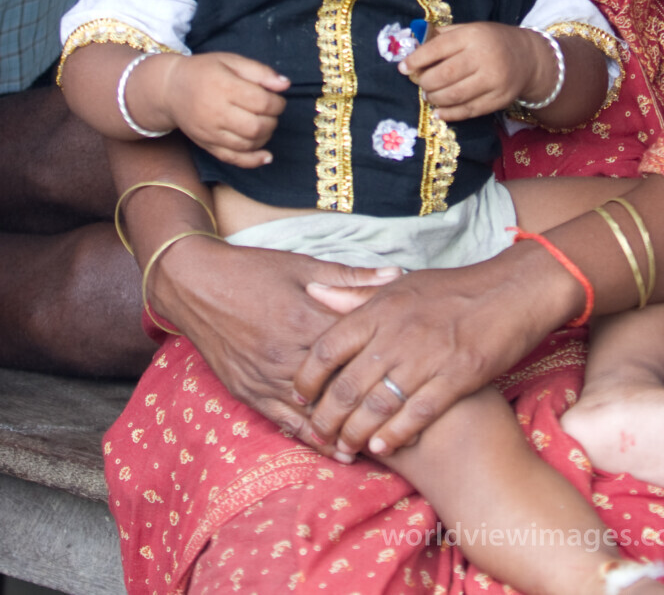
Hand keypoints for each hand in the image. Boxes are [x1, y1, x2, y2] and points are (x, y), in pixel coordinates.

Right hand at [133, 51, 288, 166]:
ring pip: (248, 144)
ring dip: (265, 136)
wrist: (170, 89)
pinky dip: (253, 160)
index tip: (277, 98)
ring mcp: (210, 132)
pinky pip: (233, 159)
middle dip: (273, 120)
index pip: (262, 102)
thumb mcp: (231, 61)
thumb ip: (260, 72)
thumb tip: (285, 85)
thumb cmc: (204, 71)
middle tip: (271, 111)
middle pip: (257, 126)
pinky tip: (266, 156)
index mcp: (224, 87)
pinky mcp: (207, 145)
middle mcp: (216, 113)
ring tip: (263, 123)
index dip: (278, 102)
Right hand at [151, 232, 399, 438]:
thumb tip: (398, 276)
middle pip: (335, 388)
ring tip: (376, 445)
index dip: (383, 365)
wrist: (196, 284)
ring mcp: (263, 377)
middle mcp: (284, 354)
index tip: (414, 379)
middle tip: (405, 425)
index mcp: (303, 319)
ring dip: (342, 432)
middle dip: (367, 406)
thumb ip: (352, 277)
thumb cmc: (253, 270)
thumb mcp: (304, 266)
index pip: (353, 350)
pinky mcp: (246, 391)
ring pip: (311, 414)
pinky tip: (333, 451)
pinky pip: (282, 422)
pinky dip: (310, 438)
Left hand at [291, 239, 580, 458]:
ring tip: (346, 449)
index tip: (299, 397)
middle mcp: (399, 331)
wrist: (513, 290)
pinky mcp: (458, 374)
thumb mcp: (402, 285)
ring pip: (378, 404)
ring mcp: (429, 354)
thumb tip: (311, 294)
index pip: (327, 347)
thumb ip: (355, 294)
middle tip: (319, 436)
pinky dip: (395, 434)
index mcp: (382, 307)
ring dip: (356, 432)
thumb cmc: (455, 289)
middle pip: (347, 384)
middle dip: (326, 417)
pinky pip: (417, 413)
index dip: (307, 378)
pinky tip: (382, 447)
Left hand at [399, 23, 553, 119]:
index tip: (404, 68)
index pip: (438, 48)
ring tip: (429, 95)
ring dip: (435, 98)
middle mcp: (484, 57)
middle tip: (420, 84)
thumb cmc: (491, 41)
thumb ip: (442, 37)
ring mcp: (494, 80)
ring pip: (455, 95)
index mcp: (473, 36)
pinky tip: (440, 112)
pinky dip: (450, 114)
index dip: (417, 60)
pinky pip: (469, 110)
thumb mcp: (469, 30)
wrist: (528, 58)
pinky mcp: (499, 99)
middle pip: (445, 74)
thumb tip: (413, 48)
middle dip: (426, 82)